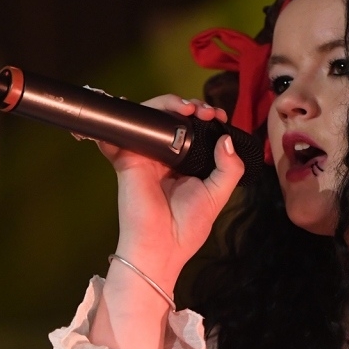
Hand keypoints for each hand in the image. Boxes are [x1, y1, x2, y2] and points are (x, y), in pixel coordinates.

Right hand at [99, 94, 244, 289]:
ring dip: (166, 103)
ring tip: (186, 109)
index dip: (207, 116)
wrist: (162, 245)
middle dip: (189, 105)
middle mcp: (166, 155)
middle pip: (172, 117)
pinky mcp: (128, 157)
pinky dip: (122, 117)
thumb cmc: (187, 226)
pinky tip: (145, 113)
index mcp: (187, 162)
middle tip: (204, 111)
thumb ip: (229, 168)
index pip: (195, 129)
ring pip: (150, 116)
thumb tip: (227, 139)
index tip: (219, 117)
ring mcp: (146, 154)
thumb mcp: (217, 195)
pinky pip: (120, 131)